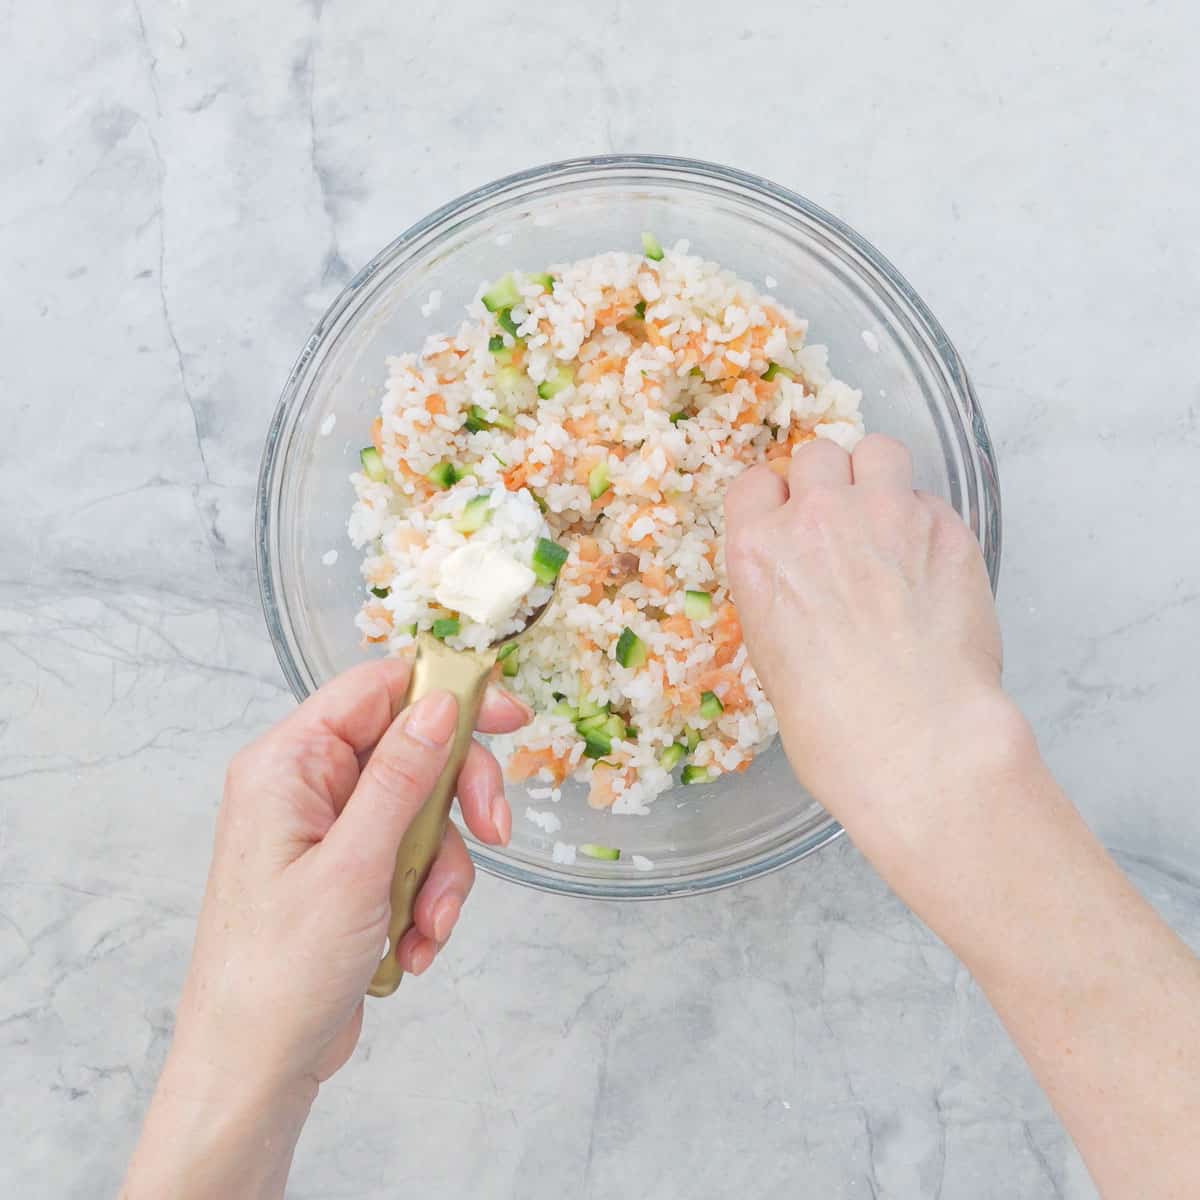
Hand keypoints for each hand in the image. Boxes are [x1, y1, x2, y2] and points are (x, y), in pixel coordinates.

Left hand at [173, 659, 528, 1091]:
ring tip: (430, 923)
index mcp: (288, 764)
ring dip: (443, 870)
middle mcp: (306, 787)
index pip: (377, 690)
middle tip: (494, 830)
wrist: (254, 1068)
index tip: (510, 714)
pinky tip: (415, 945)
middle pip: (412, 751)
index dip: (447, 692)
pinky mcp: (350, 873)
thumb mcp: (354, 865)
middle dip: (457, 798)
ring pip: (423, 813)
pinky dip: (428, 899)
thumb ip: (400, 776)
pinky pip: (414, 859)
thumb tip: (440, 702)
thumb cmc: (279, 971)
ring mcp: (330, 832)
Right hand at [724, 435, 1011, 842]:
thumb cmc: (831, 722)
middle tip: (845, 524)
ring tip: (891, 521)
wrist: (914, 740)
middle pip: (817, 455)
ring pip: (879, 452)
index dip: (775, 499)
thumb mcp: (770, 653)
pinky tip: (930, 569)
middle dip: (829, 483)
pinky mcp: (947, 526)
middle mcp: (817, 517)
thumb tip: (807, 580)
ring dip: (879, 478)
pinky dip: (927, 523)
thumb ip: (782, 590)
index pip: (755, 482)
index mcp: (758, 550)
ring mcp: (885, 514)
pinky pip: (930, 500)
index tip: (789, 518)